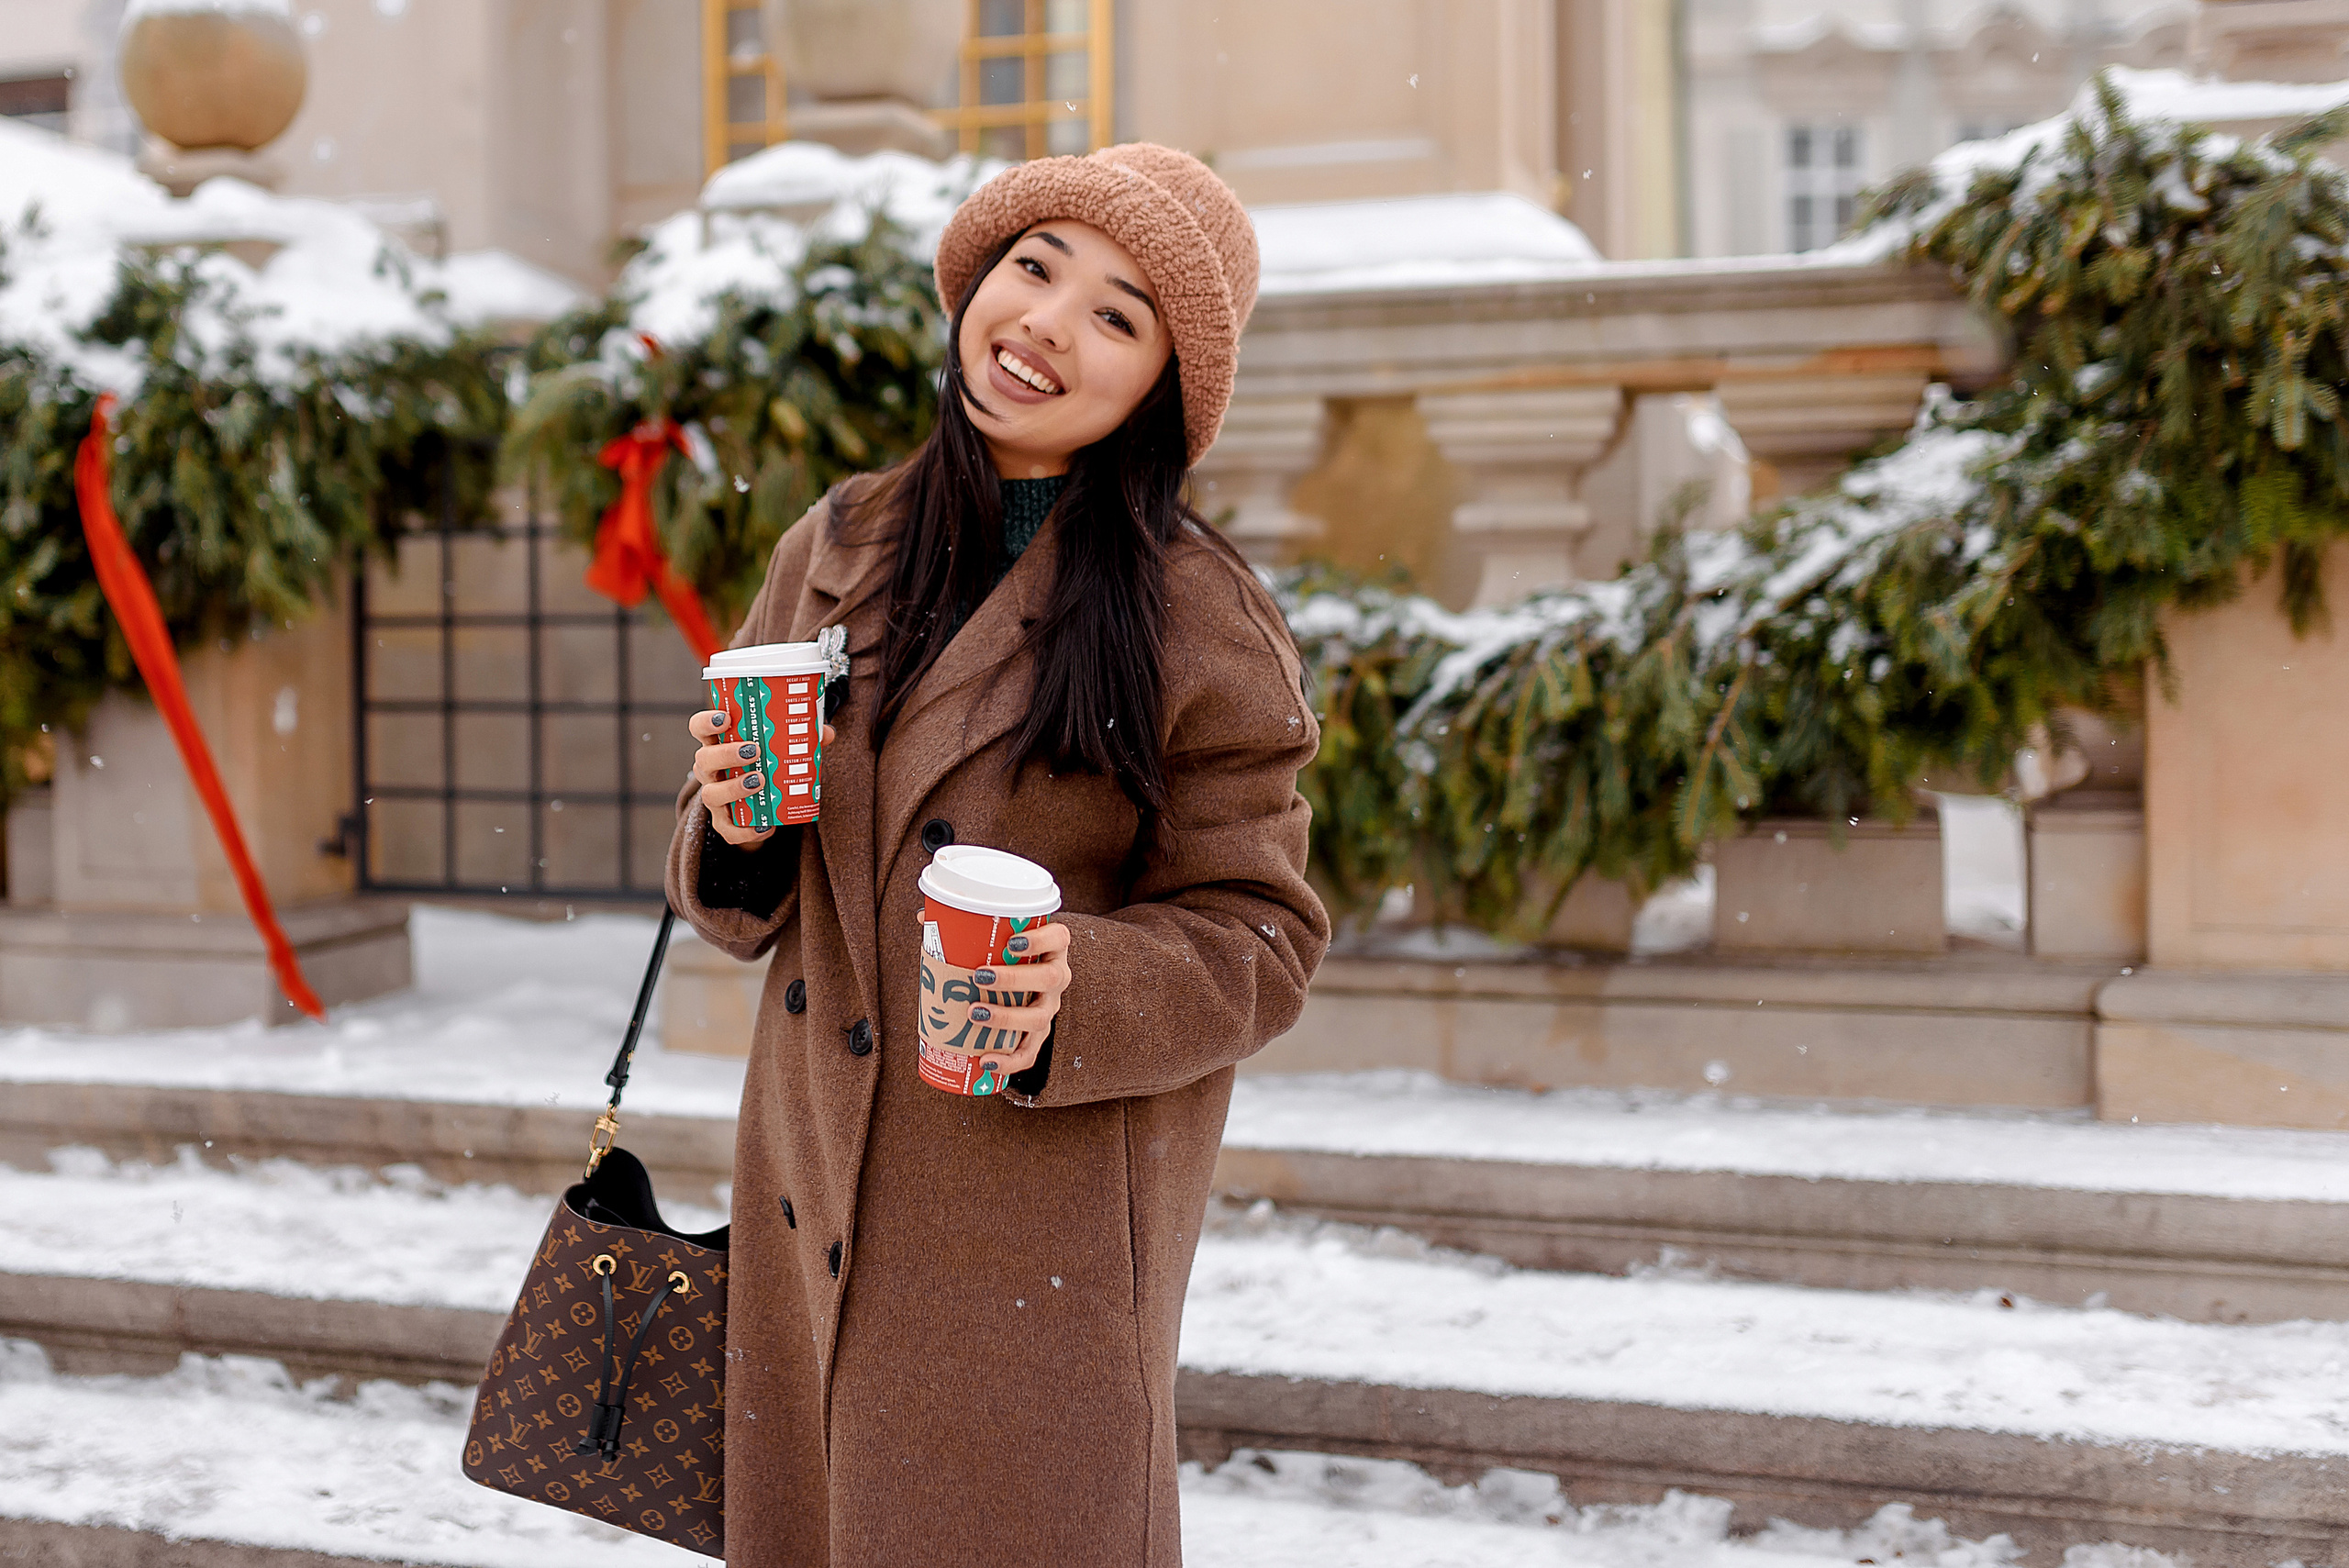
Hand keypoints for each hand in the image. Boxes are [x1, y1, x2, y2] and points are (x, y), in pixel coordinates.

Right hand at [689, 709, 833, 848]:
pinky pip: (728, 830)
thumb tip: (826, 733)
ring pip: (710, 794)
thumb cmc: (770, 768)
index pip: (700, 728)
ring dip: (733, 788)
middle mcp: (712, 771)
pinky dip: (746, 830)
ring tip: (759, 781)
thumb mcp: (785, 750)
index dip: (706, 722)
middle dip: (725, 754)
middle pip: (703, 760)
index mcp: (721, 745)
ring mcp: (715, 798)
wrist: (767, 810)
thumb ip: (804, 739)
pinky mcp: (725, 824)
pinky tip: (765, 825)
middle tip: (753, 750)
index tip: (726, 718)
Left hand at [933, 921, 1072, 1084]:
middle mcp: (1057, 977)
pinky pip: (1030, 1052)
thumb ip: (964, 926)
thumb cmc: (1005, 954)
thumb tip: (922, 917)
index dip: (1041, 939)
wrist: (1022, 982)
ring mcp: (1049, 1007)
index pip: (1059, 938)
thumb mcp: (994, 937)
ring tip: (975, 1014)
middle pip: (1050, 978)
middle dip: (1015, 979)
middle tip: (980, 977)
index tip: (1012, 941)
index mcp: (1052, 948)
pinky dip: (1010, 1060)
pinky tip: (985, 1061)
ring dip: (1007, 1018)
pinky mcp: (1038, 1034)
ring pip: (1039, 1017)